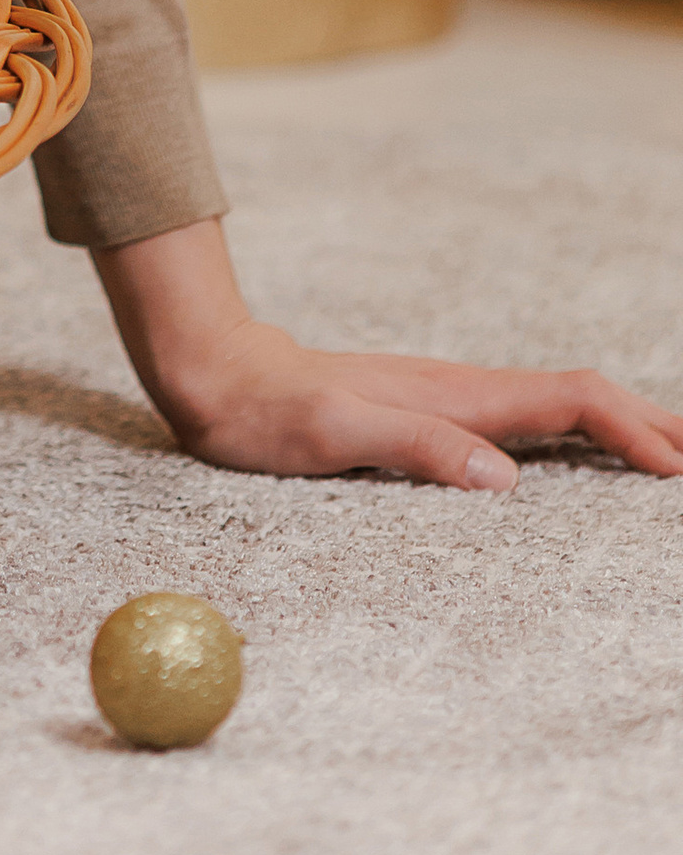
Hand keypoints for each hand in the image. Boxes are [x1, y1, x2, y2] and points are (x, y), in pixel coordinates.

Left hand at [96, 217, 682, 487]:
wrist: (218, 375)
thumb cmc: (266, 412)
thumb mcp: (332, 434)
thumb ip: (414, 447)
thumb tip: (502, 479)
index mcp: (454, 395)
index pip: (567, 399)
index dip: (629, 427)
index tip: (676, 468)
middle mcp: (462, 391)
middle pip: (579, 395)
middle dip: (647, 422)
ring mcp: (449, 400)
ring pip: (558, 406)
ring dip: (620, 426)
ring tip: (671, 459)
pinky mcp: (431, 414)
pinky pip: (526, 420)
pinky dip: (577, 433)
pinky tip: (584, 457)